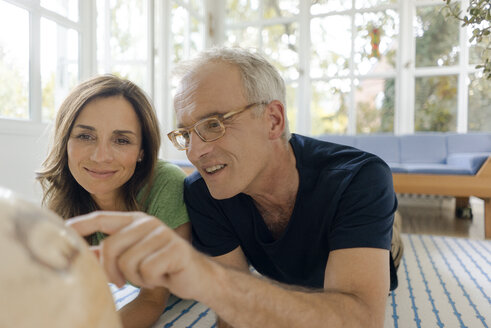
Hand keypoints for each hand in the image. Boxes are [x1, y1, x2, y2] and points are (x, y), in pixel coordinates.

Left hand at [66, 211, 212, 299]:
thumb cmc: (162, 267)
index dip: (80, 225)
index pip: (102, 218)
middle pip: (110, 247)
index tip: (62, 231)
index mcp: (135, 221)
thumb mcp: (133, 258)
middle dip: (111, 271)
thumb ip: (111, 252)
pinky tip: (162, 277)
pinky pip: (146, 271)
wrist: (197, 276)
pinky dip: (151, 281)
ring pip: (128, 262)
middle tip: (121, 281)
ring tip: (150, 275)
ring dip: (136, 278)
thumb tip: (85, 252)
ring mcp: (162, 233)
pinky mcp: (174, 248)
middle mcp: (147, 222)